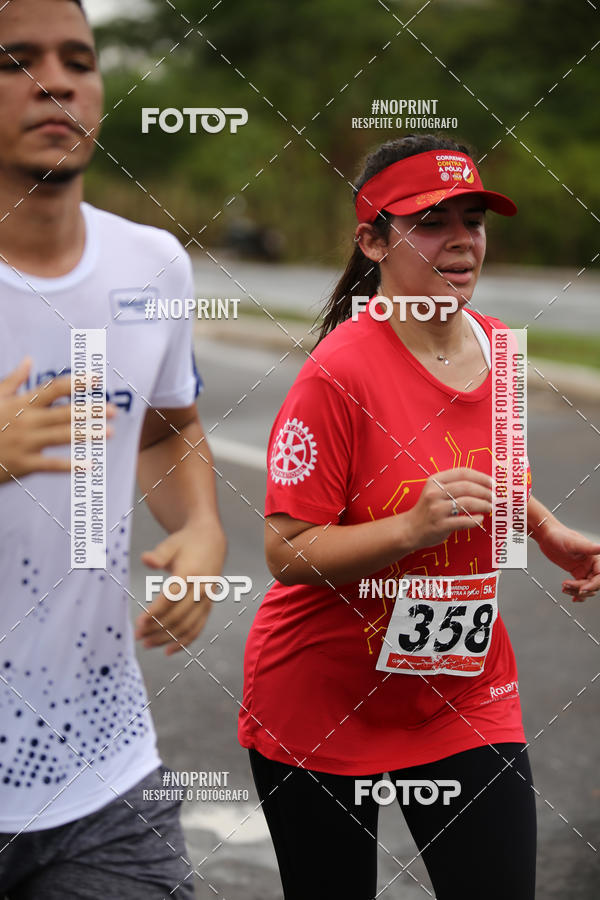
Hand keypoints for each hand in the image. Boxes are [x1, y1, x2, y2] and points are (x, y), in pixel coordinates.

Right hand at [0, 357, 114, 482]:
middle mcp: (27, 420)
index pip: (53, 388)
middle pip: (64, 413)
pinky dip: (70, 465)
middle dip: (90, 410)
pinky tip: (90, 464)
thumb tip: (28, 360)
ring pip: (61, 436)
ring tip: (109, 432)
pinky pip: (51, 464)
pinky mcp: (23, 464)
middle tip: (114, 410)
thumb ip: (13, 380)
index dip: (76, 383)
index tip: (97, 380)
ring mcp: (25, 442)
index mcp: (22, 403)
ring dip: (87, 434)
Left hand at [135, 522, 226, 654]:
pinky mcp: (209, 605)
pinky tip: (168, 650)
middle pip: (178, 616)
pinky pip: (198, 628)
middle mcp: (200, 588)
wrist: (211, 541)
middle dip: (156, 629)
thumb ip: (158, 554)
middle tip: (137, 636)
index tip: (138, 623)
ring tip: (147, 644)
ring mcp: (207, 599)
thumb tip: (146, 559)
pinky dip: (185, 642)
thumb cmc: (186, 543)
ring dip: (167, 638)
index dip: (154, 613)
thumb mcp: (171, 544)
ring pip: (188, 626)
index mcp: (190, 573)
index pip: (170, 598)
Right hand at [406, 467, 492, 551]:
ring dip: (483, 505)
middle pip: (466, 487)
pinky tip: (480, 519)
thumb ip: (453, 486)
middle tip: (494, 497)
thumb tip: (482, 485)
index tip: (492, 483)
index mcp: (435, 481)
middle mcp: (434, 493)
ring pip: (467, 503)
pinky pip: (463, 521)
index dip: (481, 477)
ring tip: (489, 507)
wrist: (410, 529)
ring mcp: (437, 509)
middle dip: (484, 491)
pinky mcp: (440, 525)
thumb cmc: (427, 509)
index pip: (462, 472)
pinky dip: (475, 520)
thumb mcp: (435, 491)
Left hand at [536, 523, 599, 601]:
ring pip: (587, 587)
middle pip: (594, 584)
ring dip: (576, 591)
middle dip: (582, 588)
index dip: (593, 585)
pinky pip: (580, 586)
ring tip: (564, 588)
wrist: (547, 536)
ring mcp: (584, 569)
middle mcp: (591, 564)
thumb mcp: (574, 543)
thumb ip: (589, 548)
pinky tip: (571, 596)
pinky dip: (576, 593)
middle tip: (568, 586)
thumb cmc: (560, 535)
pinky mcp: (576, 572)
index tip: (582, 589)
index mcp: (595, 558)